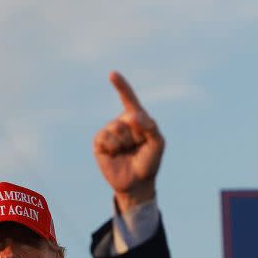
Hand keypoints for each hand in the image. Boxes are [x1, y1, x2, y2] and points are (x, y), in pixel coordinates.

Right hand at [93, 72, 164, 211]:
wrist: (137, 183)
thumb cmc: (150, 161)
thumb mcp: (158, 143)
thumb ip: (151, 127)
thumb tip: (133, 116)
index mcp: (137, 118)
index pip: (128, 99)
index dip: (121, 86)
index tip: (112, 74)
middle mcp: (122, 122)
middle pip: (127, 118)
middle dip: (136, 134)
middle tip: (138, 146)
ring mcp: (110, 132)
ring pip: (116, 128)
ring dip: (124, 143)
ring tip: (127, 151)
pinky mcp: (99, 143)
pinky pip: (105, 137)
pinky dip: (113, 147)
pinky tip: (115, 154)